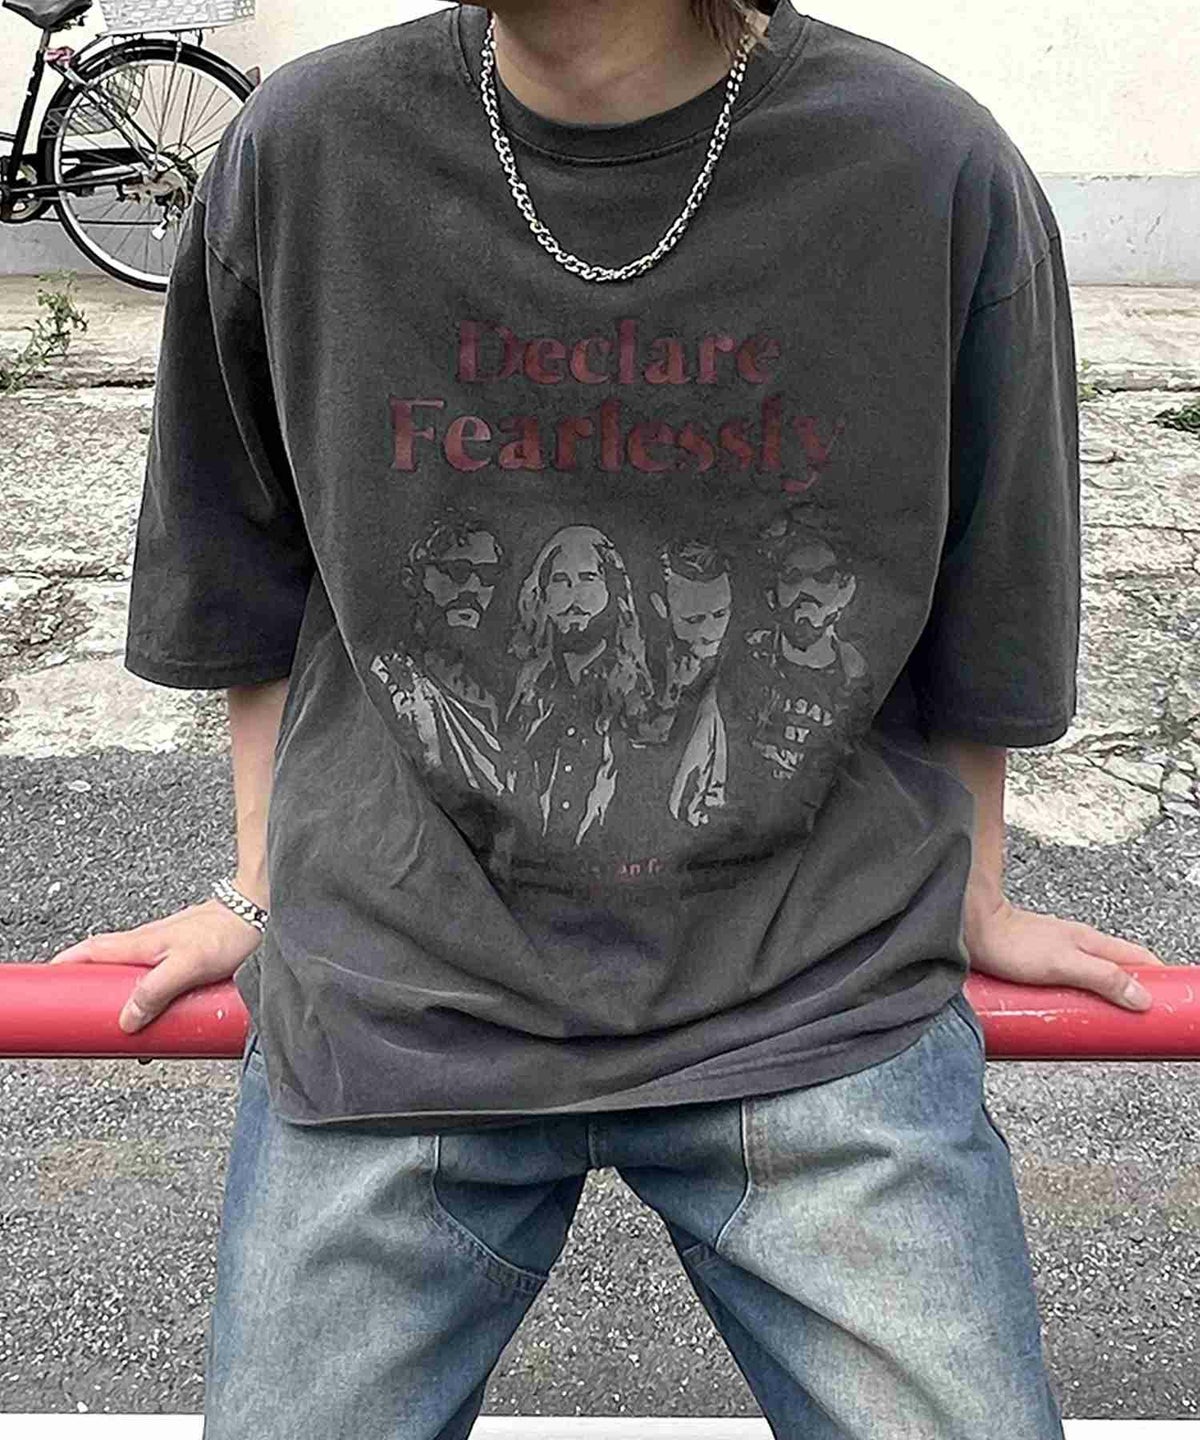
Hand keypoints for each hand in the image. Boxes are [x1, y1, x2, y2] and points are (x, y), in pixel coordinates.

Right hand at [45, 899, 262, 1032]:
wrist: (262, 913)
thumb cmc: (230, 932)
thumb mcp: (188, 965)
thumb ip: (156, 991)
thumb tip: (126, 1020)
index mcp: (142, 943)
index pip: (92, 951)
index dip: (67, 965)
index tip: (50, 983)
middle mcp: (151, 943)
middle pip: (110, 966)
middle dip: (96, 991)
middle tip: (93, 1020)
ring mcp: (170, 949)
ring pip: (136, 974)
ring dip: (128, 998)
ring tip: (132, 1030)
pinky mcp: (189, 956)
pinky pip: (161, 978)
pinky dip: (154, 995)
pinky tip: (166, 1015)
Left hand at [965, 894, 1166, 1010]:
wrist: (970, 930)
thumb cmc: (1009, 943)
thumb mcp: (1063, 965)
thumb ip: (1102, 978)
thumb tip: (1141, 997)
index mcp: (1092, 942)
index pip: (1140, 959)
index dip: (1158, 979)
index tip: (1165, 1003)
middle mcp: (1079, 946)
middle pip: (1118, 972)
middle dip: (1130, 996)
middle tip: (1131, 1025)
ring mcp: (1058, 954)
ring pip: (1091, 979)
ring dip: (1101, 1001)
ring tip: (1100, 1026)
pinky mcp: (1038, 966)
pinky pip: (1066, 985)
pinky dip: (1073, 1000)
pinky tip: (1065, 1015)